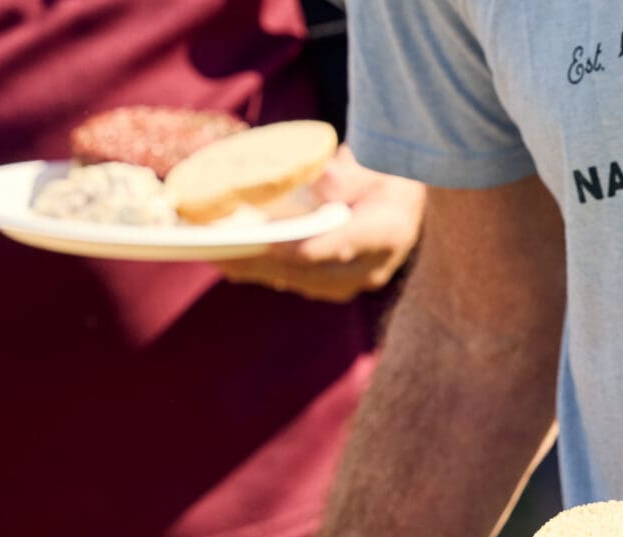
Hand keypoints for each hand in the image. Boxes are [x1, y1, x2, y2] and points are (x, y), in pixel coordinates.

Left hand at [214, 145, 424, 302]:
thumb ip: (340, 176)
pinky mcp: (335, 286)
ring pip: (300, 281)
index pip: (341, 244)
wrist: (403, 206)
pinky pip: (296, 281)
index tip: (269, 243)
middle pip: (312, 271)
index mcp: (388, 231)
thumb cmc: (383, 175)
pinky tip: (233, 263)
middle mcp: (372, 267)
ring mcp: (354, 282)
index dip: (303, 248)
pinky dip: (265, 271)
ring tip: (219, 258)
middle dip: (265, 262)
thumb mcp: (369, 164)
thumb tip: (307, 185)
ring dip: (258, 270)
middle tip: (224, 253)